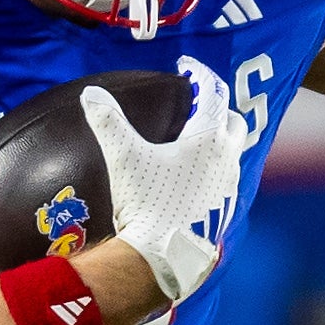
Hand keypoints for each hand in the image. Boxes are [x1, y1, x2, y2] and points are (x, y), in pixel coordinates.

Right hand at [80, 57, 246, 303]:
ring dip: (220, 140)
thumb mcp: (123, 157)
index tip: (187, 68)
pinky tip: (195, 177)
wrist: (163, 256)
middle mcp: (226, 158)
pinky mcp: (224, 209)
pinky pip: (226, 178)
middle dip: (219, 108)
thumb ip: (108, 121)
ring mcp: (229, 186)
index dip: (200, 75)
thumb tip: (91, 94)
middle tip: (199, 104)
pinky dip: (216, 167)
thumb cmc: (146, 203)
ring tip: (197, 140)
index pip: (213, 93)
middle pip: (233, 122)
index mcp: (208, 138)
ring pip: (233, 152)